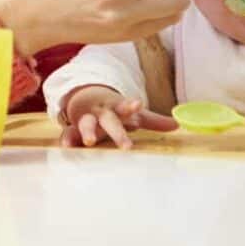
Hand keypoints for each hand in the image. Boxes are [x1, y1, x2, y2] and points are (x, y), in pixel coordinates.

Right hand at [59, 85, 177, 148]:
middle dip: (117, 132)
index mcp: (118, 108)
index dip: (131, 106)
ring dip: (87, 131)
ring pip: (86, 124)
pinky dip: (68, 139)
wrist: (86, 98)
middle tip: (126, 146)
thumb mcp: (133, 114)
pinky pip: (69, 133)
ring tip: (89, 141)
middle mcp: (103, 113)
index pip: (126, 107)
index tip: (137, 103)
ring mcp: (87, 120)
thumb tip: (178, 125)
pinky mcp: (74, 129)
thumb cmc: (114, 111)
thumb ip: (154, 121)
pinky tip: (67, 147)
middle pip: (110, 121)